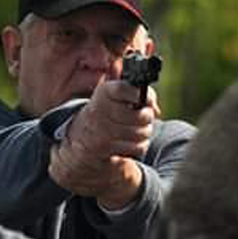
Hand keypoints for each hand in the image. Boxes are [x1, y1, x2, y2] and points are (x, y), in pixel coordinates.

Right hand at [48, 80, 159, 207]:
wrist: (82, 139)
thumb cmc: (108, 113)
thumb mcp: (117, 97)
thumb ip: (137, 95)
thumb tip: (155, 108)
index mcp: (103, 93)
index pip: (124, 90)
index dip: (139, 94)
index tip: (147, 99)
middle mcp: (99, 110)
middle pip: (139, 115)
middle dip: (148, 117)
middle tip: (145, 117)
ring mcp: (100, 130)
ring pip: (140, 133)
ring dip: (145, 133)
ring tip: (138, 130)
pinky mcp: (104, 148)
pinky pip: (136, 147)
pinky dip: (139, 146)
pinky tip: (131, 142)